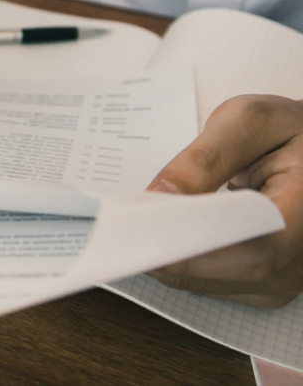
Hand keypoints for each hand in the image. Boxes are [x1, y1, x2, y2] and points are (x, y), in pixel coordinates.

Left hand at [146, 95, 302, 307]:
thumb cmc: (291, 130)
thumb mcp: (249, 122)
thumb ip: (205, 159)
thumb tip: (159, 198)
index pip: (249, 251)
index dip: (191, 246)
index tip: (141, 228)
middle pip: (225, 274)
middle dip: (165, 250)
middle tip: (119, 225)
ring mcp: (289, 278)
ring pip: (213, 284)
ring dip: (168, 257)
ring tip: (132, 225)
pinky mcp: (270, 284)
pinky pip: (215, 283)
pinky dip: (182, 261)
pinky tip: (160, 235)